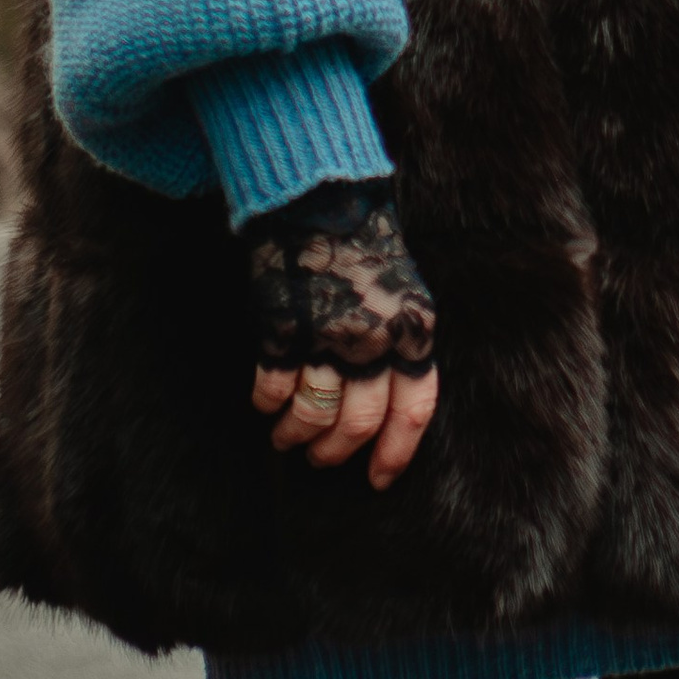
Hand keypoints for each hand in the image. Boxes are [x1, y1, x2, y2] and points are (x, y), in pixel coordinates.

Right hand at [246, 180, 440, 490]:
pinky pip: (272, 390)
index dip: (394, 453)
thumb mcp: (404, 296)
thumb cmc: (366, 248)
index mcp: (412, 331)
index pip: (412, 411)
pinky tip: (266, 404)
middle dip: (334, 452)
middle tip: (319, 458)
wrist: (323, 199)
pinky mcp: (282, 330)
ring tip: (286, 437)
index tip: (377, 479)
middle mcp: (374, 339)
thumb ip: (401, 350)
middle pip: (357, 424)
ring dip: (295, 436)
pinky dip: (267, 405)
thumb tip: (386, 416)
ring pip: (312, 415)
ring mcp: (326, 336)